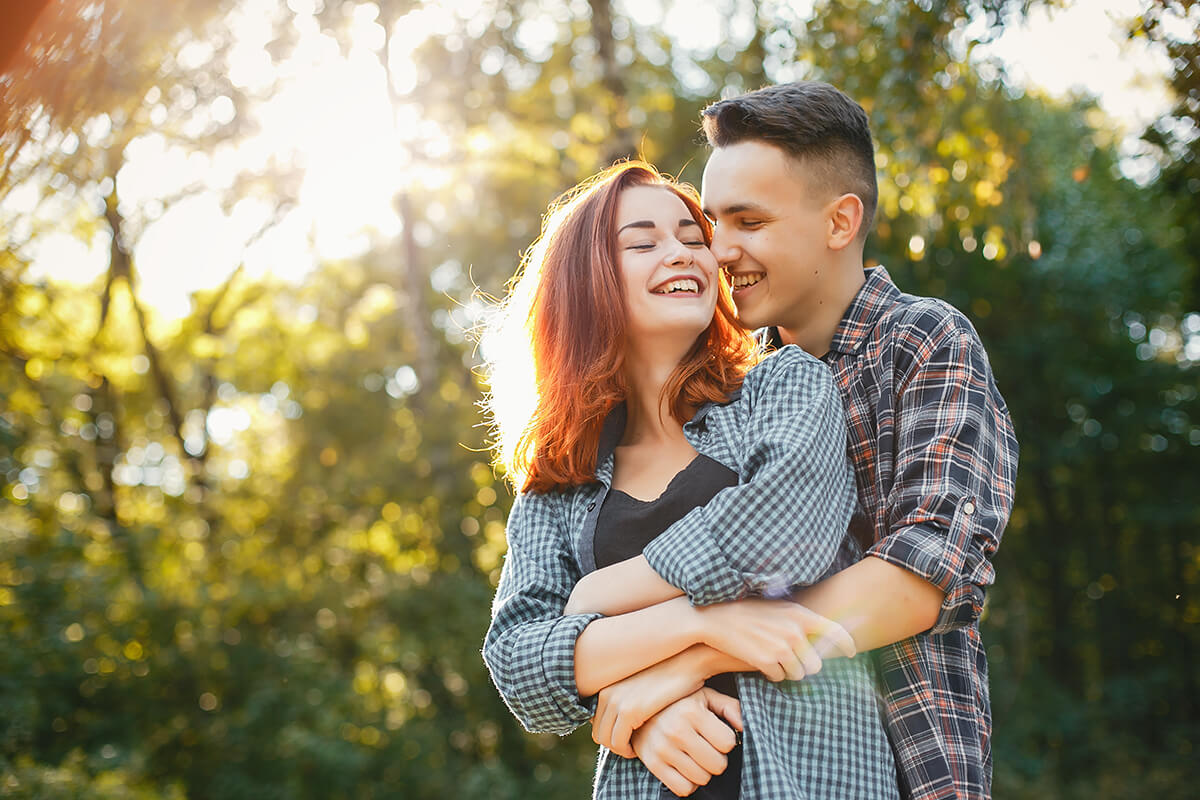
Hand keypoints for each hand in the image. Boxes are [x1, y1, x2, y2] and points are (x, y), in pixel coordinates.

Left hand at [592, 648, 708, 757]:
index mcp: (607, 688)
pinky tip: (641, 748)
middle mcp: (607, 694)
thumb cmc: (668, 679)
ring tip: (637, 748)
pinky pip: (618, 743)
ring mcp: (616, 701)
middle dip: (615, 745)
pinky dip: (627, 751)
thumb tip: (622, 720)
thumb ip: (627, 700)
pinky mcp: (630, 710)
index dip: (612, 737)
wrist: (686, 662)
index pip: (596, 724)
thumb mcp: (641, 688)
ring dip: (621, 750)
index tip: (629, 740)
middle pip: (598, 734)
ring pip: (606, 741)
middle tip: (633, 748)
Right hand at [632, 688, 742, 796]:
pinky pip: (683, 788)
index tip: (717, 735)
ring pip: (702, 779)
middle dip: (717, 759)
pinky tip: (685, 768)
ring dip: (703, 771)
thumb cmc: (678, 703)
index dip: (726, 741)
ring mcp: (663, 749)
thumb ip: (729, 707)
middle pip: (717, 765)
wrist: (638, 709)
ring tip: (695, 757)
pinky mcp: (653, 764)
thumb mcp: (704, 696)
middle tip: (708, 748)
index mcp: (691, 711)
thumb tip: (744, 726)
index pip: (728, 743)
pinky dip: (689, 783)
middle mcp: (676, 730)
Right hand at [695, 597, 854, 681]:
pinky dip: (771, 673)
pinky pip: (779, 677)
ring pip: (798, 674)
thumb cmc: (749, 612)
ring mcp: (781, 647)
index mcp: (800, 615)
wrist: (717, 619)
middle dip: (805, 667)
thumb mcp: (779, 609)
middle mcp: (795, 631)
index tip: (850, 653)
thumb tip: (822, 639)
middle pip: (816, 665)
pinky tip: (760, 660)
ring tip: (773, 657)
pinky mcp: (766, 661)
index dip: (847, 645)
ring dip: (788, 671)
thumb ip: (800, 622)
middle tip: (791, 660)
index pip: (835, 631)